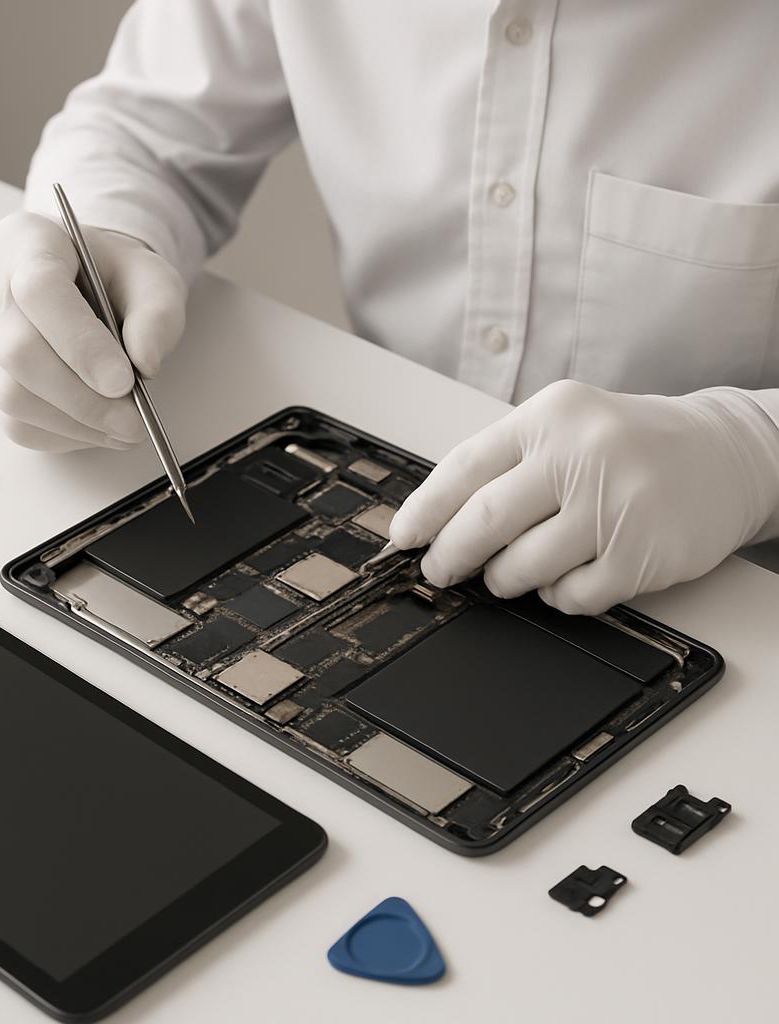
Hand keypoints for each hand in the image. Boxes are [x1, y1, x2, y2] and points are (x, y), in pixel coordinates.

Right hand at [0, 211, 185, 449]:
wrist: (90, 285)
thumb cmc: (116, 277)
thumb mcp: (153, 280)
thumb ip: (157, 314)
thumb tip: (145, 362)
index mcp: (26, 242)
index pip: (39, 291)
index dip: (80, 343)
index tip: (123, 381)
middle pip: (19, 352)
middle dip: (83, 398)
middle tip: (133, 421)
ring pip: (12, 396)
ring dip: (76, 423)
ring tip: (125, 428)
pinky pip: (15, 422)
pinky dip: (64, 435)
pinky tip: (98, 428)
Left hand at [388, 380, 778, 613]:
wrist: (725, 454)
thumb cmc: (629, 445)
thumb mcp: (566, 427)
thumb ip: (507, 464)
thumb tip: (436, 521)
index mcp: (550, 416)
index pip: (465, 468)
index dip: (424, 510)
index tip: (402, 538)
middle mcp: (582, 454)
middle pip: (484, 523)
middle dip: (449, 557)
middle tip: (439, 571)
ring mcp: (616, 505)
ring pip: (523, 567)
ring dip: (505, 579)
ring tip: (513, 570)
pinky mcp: (645, 554)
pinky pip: (571, 596)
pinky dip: (556, 596)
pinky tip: (567, 575)